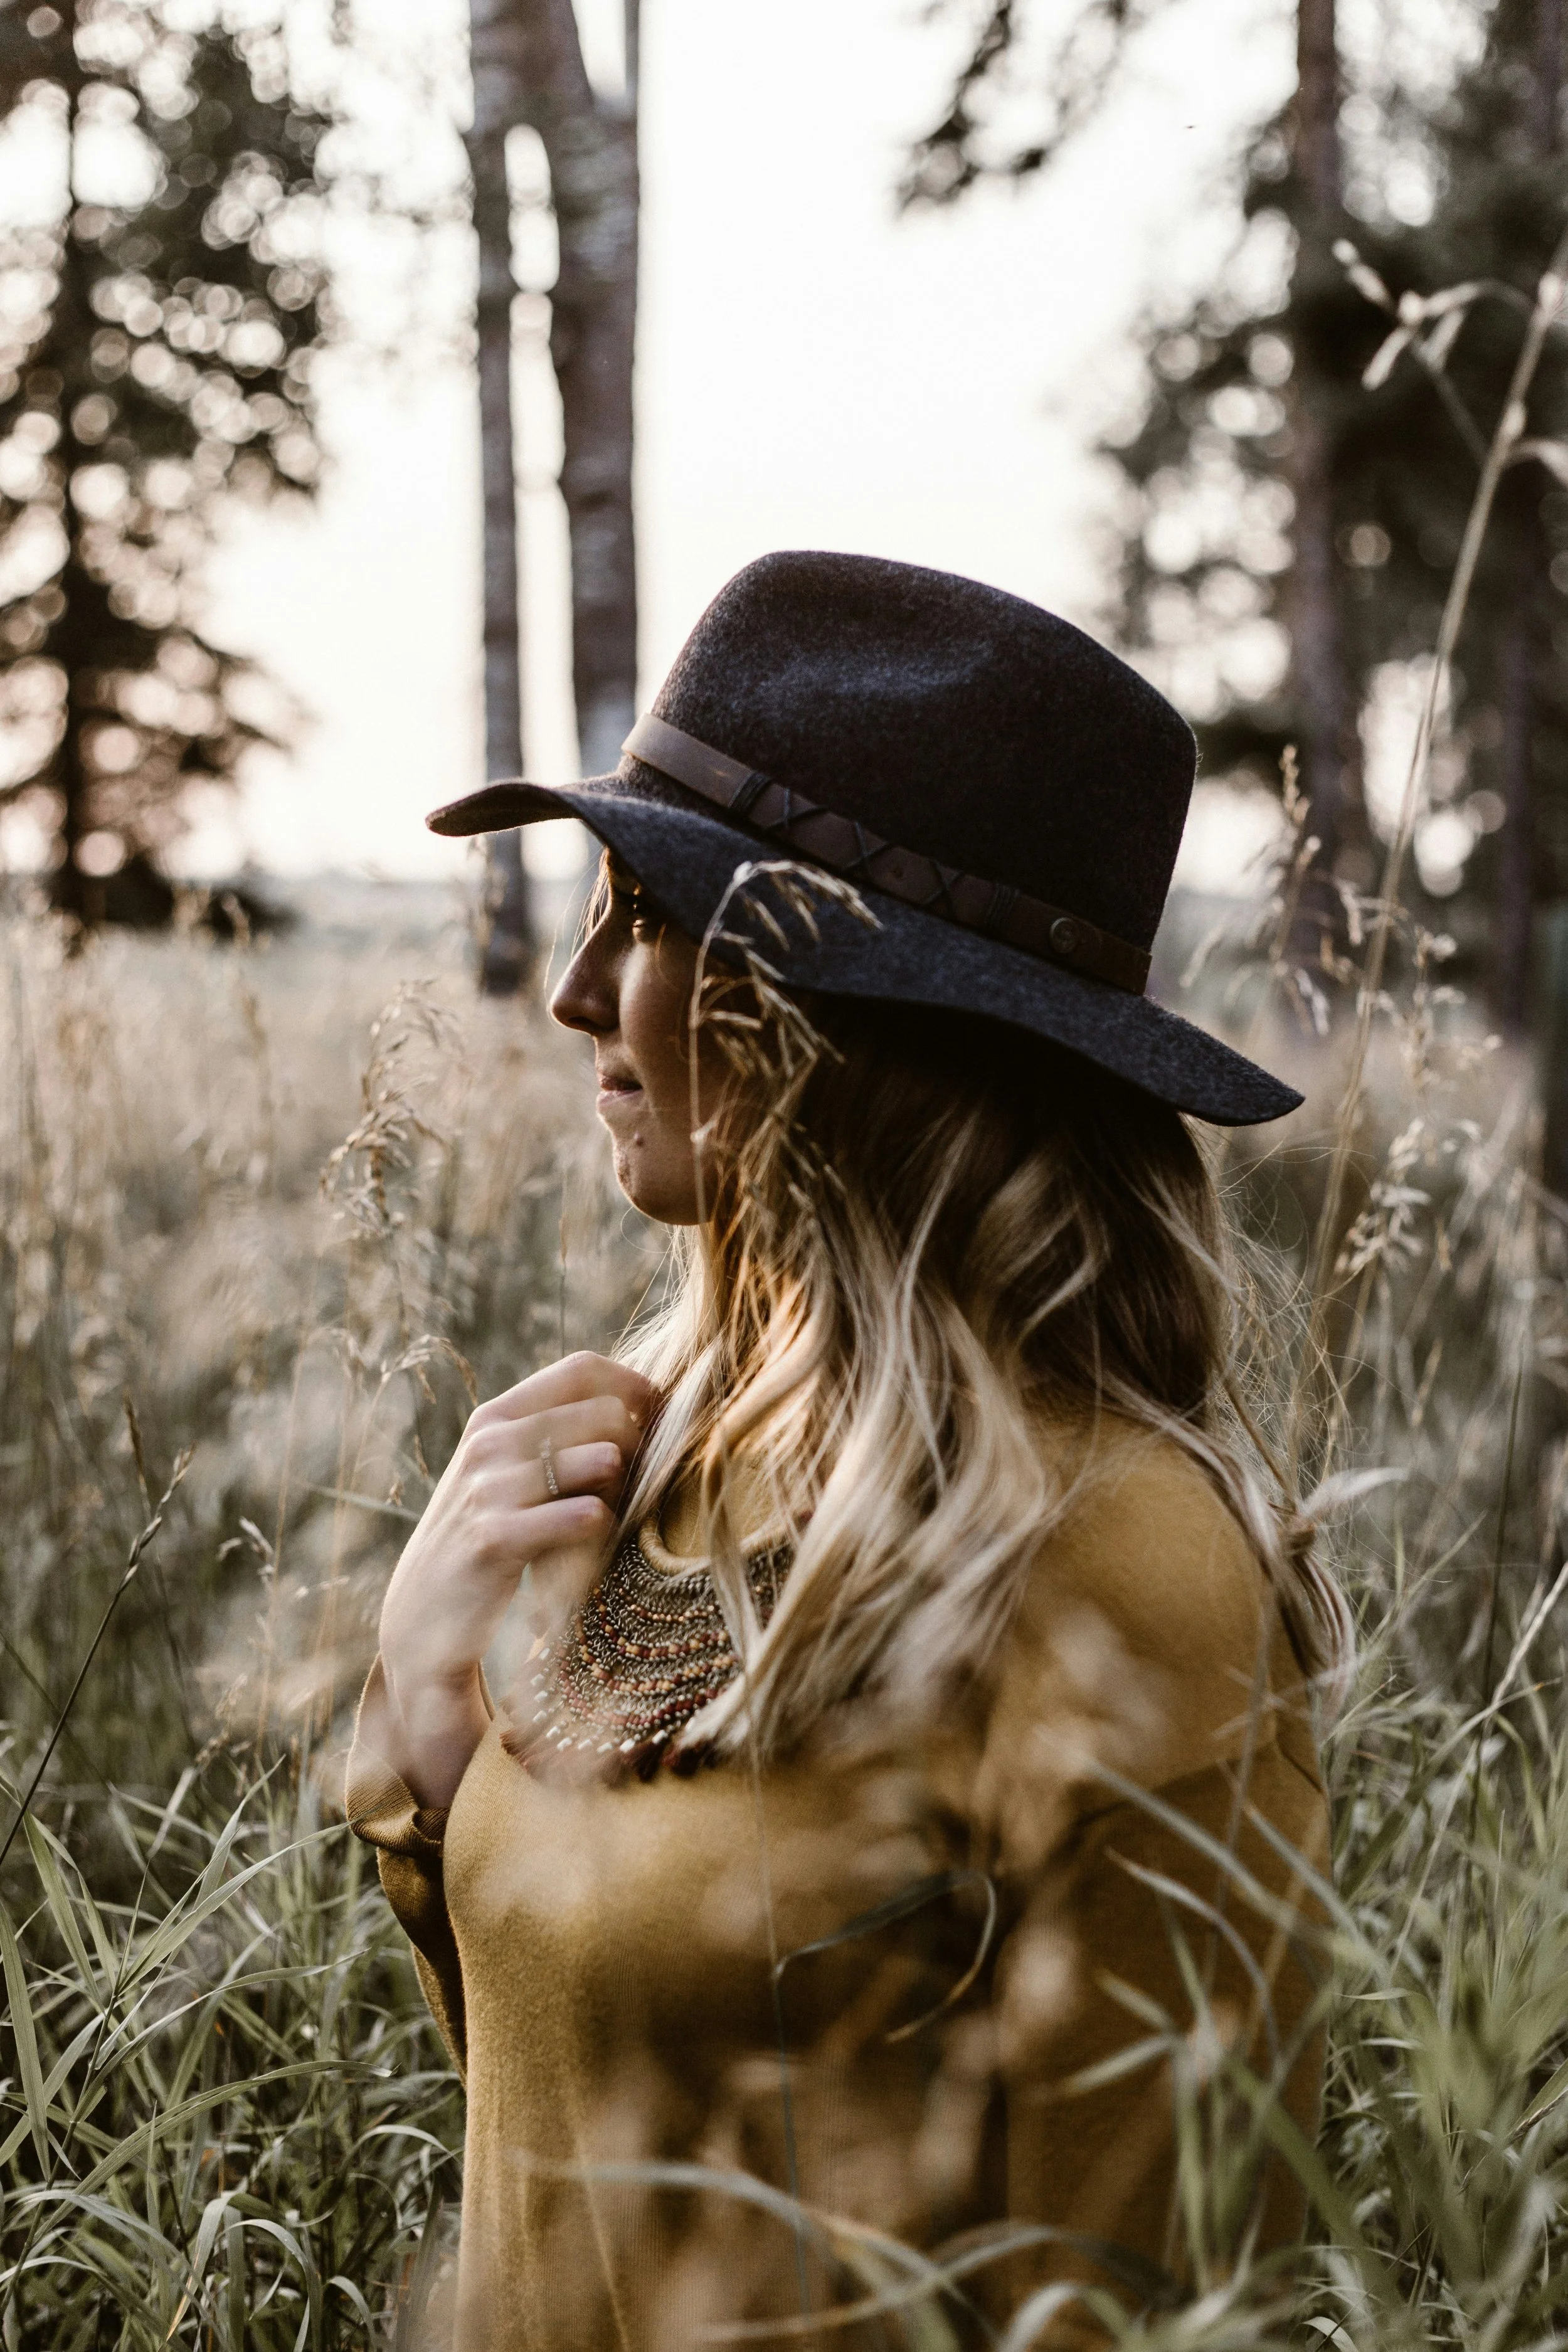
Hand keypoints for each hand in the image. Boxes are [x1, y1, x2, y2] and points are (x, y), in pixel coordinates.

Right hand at [376, 1352, 656, 1806]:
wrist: (421, 1614)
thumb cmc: (482, 1536)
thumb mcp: (502, 1471)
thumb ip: (552, 1433)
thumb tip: (638, 1400)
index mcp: (494, 1416)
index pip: (581, 1369)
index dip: (632, 1386)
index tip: (654, 1417)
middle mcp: (489, 1442)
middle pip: (604, 1412)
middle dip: (637, 1444)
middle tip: (633, 1482)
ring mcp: (490, 1489)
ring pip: (603, 1459)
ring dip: (623, 1488)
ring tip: (611, 1512)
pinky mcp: (496, 1539)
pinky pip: (586, 1515)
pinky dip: (603, 1527)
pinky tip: (591, 1542)